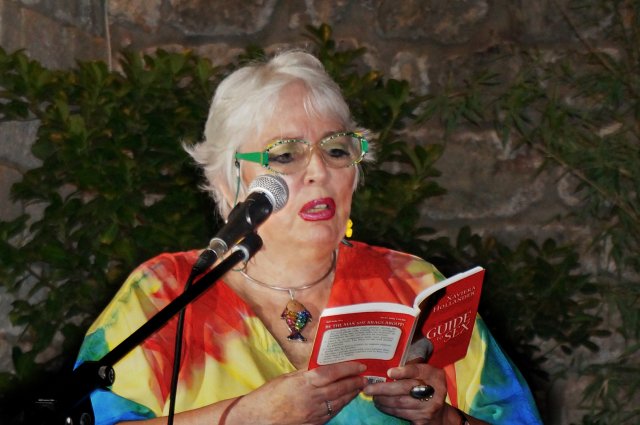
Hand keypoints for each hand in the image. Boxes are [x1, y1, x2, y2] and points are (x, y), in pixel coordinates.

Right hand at [233, 361, 366, 424]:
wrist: (258, 418)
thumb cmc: (269, 395)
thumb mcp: (288, 378)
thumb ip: (306, 373)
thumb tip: (321, 366)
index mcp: (304, 383)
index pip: (332, 373)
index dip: (348, 368)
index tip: (360, 365)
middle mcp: (312, 398)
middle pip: (340, 388)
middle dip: (355, 382)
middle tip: (365, 377)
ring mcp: (314, 413)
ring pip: (339, 402)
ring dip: (351, 394)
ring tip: (358, 387)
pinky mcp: (314, 424)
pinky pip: (332, 413)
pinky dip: (341, 405)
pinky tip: (344, 400)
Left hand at [362, 363, 454, 424]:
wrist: (440, 412)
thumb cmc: (428, 387)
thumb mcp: (425, 374)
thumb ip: (411, 369)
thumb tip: (387, 367)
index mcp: (434, 375)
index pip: (417, 371)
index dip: (403, 371)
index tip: (389, 373)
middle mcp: (434, 390)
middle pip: (405, 388)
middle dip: (383, 388)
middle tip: (368, 389)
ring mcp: (429, 406)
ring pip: (400, 403)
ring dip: (382, 400)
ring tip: (372, 397)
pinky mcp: (423, 419)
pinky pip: (401, 414)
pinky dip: (389, 410)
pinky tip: (381, 406)